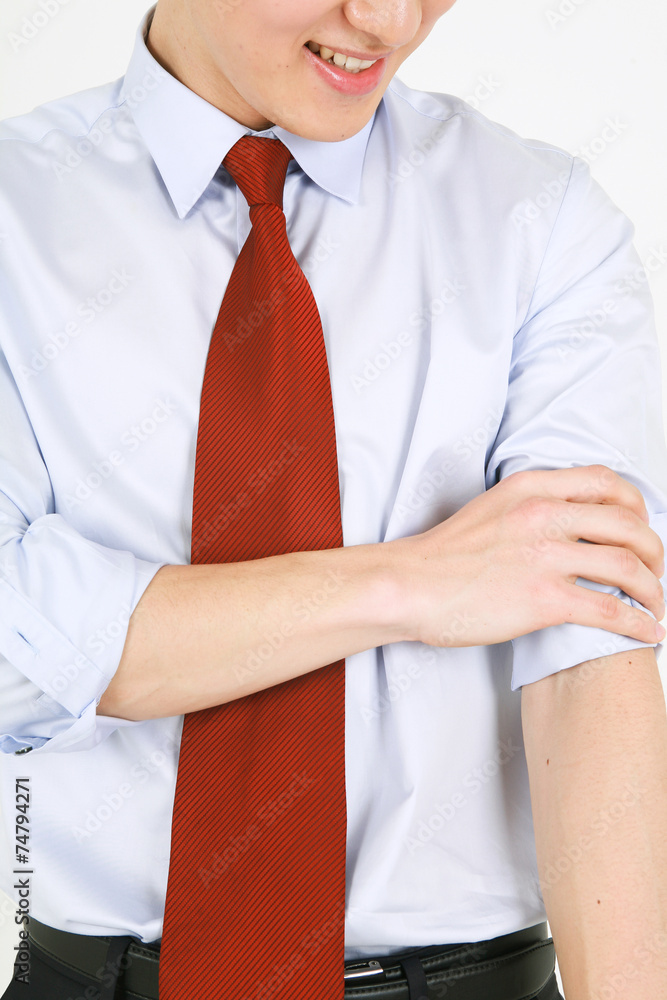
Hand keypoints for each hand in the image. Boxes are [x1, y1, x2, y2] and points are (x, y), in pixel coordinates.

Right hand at [391, 465, 664, 647]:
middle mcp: (542, 514)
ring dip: (653, 588)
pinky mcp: (543, 598)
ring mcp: (544, 556)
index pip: (605, 481)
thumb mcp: (491, 508)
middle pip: (627, 522)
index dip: (635, 504)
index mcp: (530, 487)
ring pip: (627, 566)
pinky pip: (610, 609)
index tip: (640, 526)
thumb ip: (531, 506)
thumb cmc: (444, 556)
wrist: (409, 587)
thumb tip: (568, 521)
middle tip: (656, 569)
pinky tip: (647, 631)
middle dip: (654, 549)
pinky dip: (638, 623)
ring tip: (656, 603)